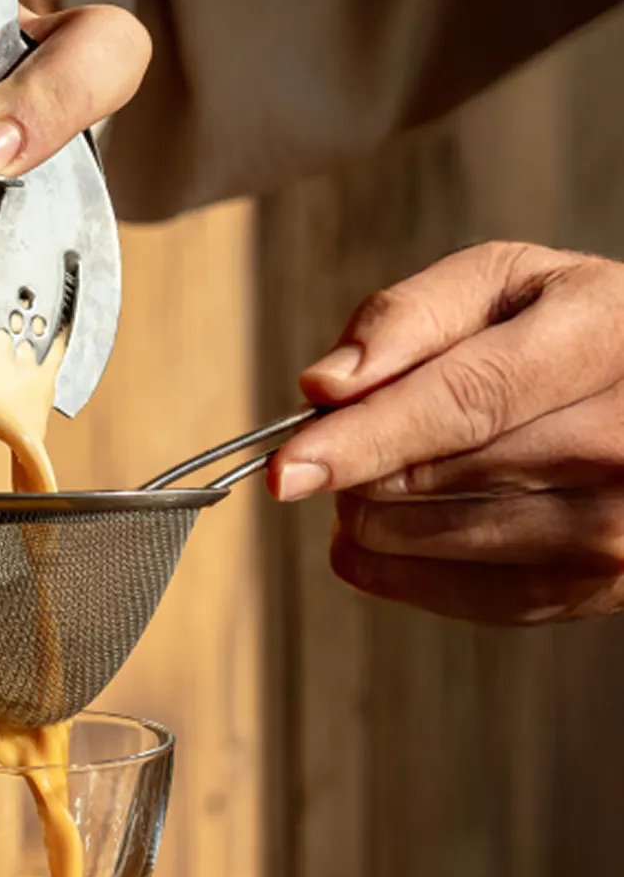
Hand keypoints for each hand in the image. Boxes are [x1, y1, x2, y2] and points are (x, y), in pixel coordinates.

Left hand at [268, 241, 623, 624]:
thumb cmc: (567, 331)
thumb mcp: (504, 284)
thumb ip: (409, 318)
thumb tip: (325, 387)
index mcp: (603, 340)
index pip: (464, 402)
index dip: (363, 438)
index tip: (285, 467)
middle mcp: (622, 443)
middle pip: (424, 476)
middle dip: (360, 453)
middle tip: (371, 424)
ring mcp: (610, 532)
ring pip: (413, 537)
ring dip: (372, 504)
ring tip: (410, 460)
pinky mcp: (581, 593)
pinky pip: (432, 590)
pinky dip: (392, 555)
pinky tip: (414, 513)